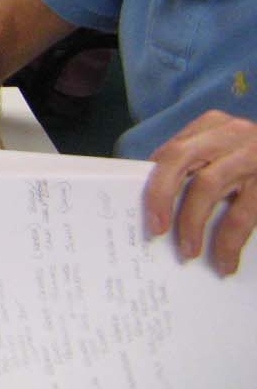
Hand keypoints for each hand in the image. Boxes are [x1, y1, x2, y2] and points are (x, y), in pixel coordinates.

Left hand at [145, 110, 256, 274]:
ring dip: (192, 222)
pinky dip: (229, 241)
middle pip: (179, 158)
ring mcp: (251, 155)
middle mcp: (230, 133)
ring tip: (188, 252)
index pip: (171, 151)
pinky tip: (225, 262)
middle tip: (156, 230)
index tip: (143, 212)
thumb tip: (160, 204)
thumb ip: (199, 165)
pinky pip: (243, 215)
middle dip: (160, 194)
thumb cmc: (255, 163)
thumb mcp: (229, 153)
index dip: (153, 181)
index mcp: (212, 126)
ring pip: (208, 185)